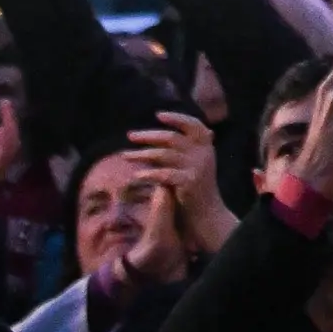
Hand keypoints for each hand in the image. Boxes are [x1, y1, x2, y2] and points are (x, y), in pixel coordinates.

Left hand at [129, 109, 236, 258]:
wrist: (207, 216)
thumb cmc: (195, 190)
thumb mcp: (194, 165)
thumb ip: (183, 150)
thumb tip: (157, 135)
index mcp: (206, 147)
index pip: (194, 125)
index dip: (177, 118)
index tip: (158, 115)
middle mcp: (204, 154)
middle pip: (172, 137)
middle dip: (148, 135)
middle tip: (130, 136)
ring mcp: (198, 167)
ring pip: (164, 154)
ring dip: (142, 154)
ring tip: (125, 156)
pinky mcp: (190, 182)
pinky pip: (164, 174)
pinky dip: (149, 174)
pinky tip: (137, 176)